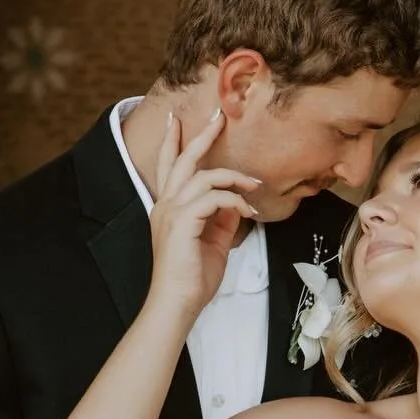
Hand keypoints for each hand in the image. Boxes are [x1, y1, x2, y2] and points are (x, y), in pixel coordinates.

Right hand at [148, 107, 259, 319]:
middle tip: (218, 115)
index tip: (179, 120)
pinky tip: (249, 210)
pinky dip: (235, 200)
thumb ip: (223, 218)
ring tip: (255, 183)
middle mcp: (165, 205)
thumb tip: (238, 200)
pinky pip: (215, 198)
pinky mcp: (183, 221)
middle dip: (201, 135)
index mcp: (168, 208)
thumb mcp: (214, 241)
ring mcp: (171, 211)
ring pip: (203, 175)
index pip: (169, 167)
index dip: (174, 142)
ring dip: (234, 176)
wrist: (178, 303)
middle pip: (182, 159)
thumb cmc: (193, 278)